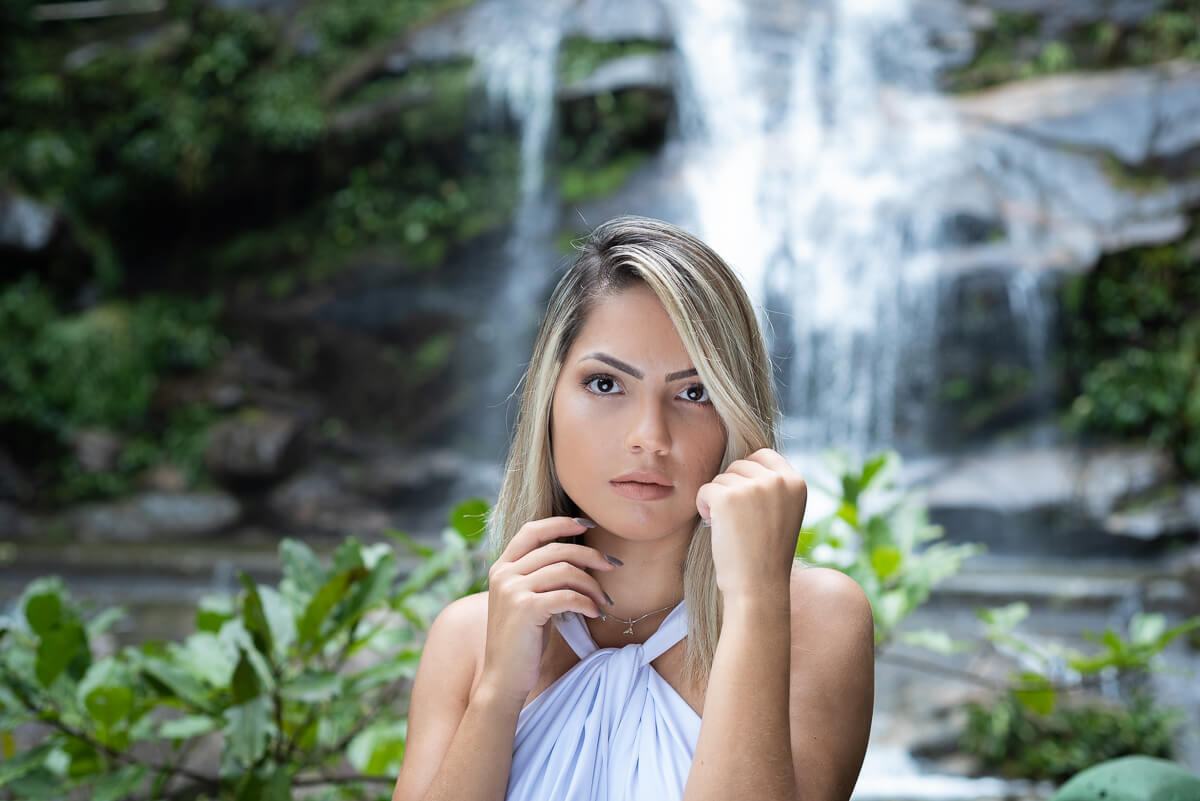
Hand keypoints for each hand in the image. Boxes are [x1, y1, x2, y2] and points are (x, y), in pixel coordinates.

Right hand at [477, 517, 615, 706]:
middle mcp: (504, 573)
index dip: (561, 523)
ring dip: (592, 584)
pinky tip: (595, 612)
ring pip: (565, 571)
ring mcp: (512, 590)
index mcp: (502, 567)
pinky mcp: (525, 608)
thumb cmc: (522, 641)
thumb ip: (542, 576)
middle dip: (590, 555)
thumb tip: (582, 557)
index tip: (588, 524)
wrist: (503, 679)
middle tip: (612, 565)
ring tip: (603, 600)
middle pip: (556, 549)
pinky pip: (567, 595)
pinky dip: (587, 602)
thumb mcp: (528, 600)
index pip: (532, 531)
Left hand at [695, 448, 806, 603]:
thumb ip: (772, 487)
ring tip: (729, 527)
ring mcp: (754, 487)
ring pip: (721, 478)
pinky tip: (714, 526)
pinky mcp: (728, 496)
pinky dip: (703, 506)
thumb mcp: (783, 513)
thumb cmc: (766, 555)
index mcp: (796, 483)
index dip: (748, 474)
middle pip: (740, 465)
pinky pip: (705, 489)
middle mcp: (778, 480)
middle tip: (735, 519)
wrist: (758, 587)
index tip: (744, 498)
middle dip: (731, 488)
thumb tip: (744, 463)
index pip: (764, 456)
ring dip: (718, 500)